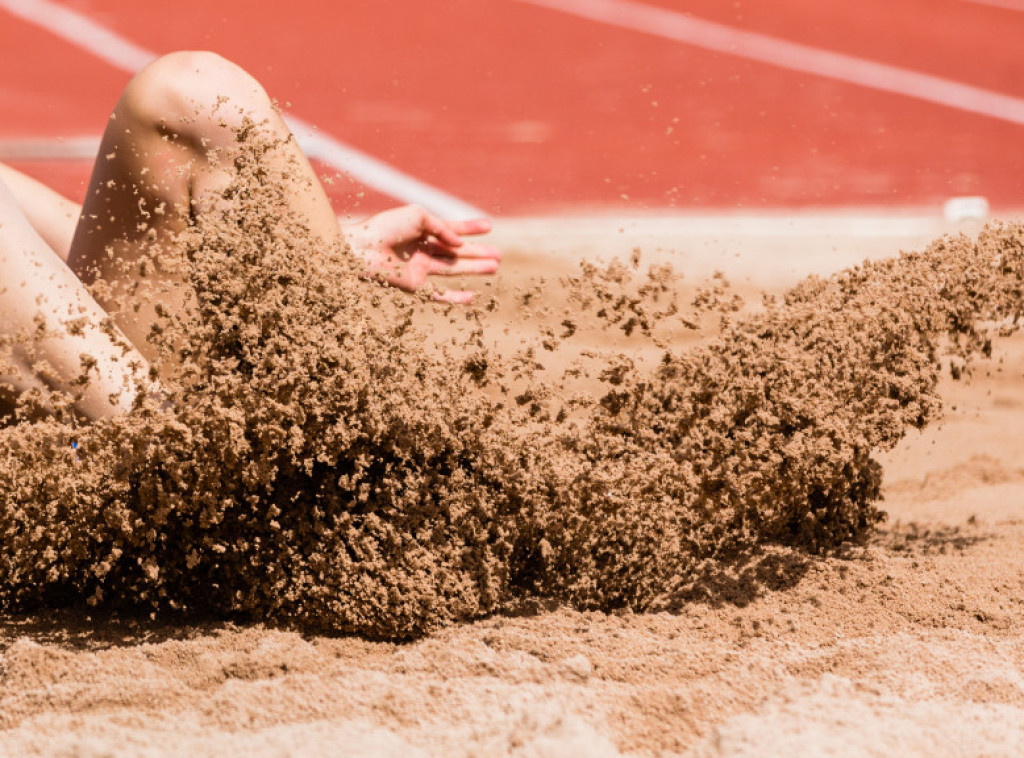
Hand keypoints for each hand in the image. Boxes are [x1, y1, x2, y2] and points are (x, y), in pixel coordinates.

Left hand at [342, 205, 500, 303]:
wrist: (361, 250)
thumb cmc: (385, 227)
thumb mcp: (418, 216)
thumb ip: (442, 227)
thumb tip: (460, 244)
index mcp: (421, 230)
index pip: (450, 229)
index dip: (470, 228)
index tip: (489, 226)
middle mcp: (422, 250)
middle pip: (456, 252)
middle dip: (478, 253)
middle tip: (499, 255)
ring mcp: (419, 269)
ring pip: (453, 270)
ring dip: (475, 268)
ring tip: (495, 267)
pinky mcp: (414, 286)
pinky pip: (439, 295)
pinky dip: (455, 298)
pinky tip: (472, 297)